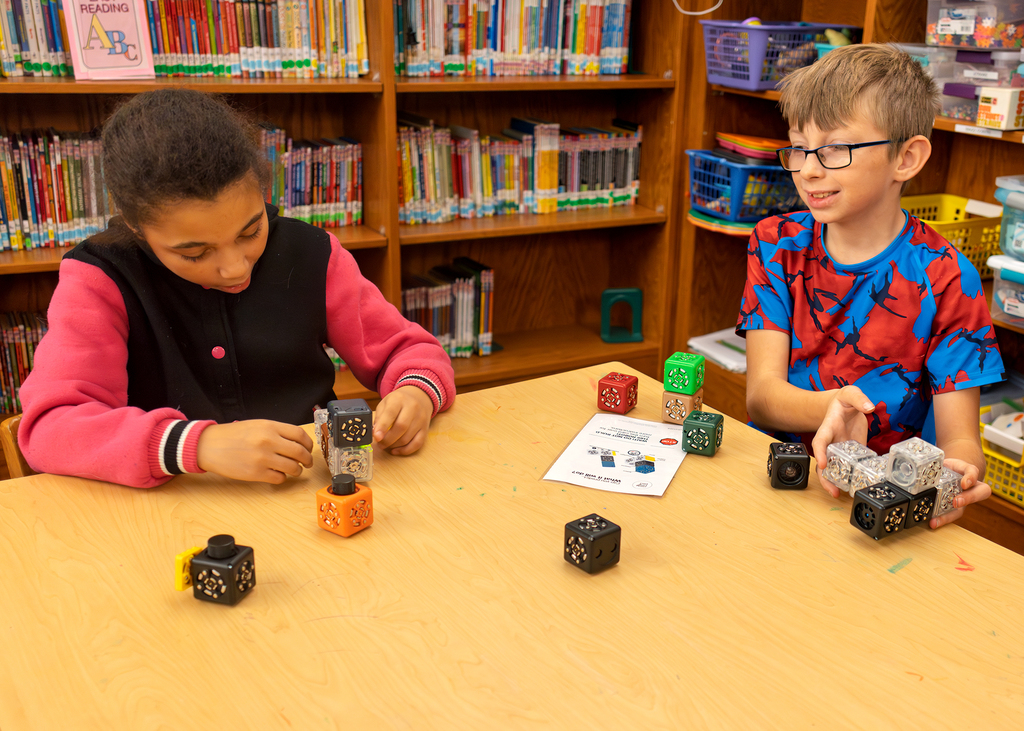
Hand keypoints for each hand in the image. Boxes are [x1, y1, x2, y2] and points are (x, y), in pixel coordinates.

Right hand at [197, 420, 313, 483]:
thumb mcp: (257, 425)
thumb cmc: (233, 435)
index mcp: (270, 427)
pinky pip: (279, 478)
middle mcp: (269, 441)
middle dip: (307, 460)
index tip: (309, 449)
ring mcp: (263, 458)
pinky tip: (278, 474)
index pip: (300, 435)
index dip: (308, 444)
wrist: (210, 445)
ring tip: (294, 470)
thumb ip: (277, 432)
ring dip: (297, 471)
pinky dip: (282, 478)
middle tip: (307, 463)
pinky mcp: (256, 473)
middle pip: (300, 452)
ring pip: (293, 468)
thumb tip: (297, 443)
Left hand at [374, 386, 433, 454]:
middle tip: (380, 443)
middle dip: (388, 439)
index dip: (382, 426)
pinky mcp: (425, 429)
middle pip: (401, 427)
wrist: (419, 397)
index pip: (390, 413)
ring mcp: (421, 419)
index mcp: (399, 399)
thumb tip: (375, 433)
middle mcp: (412, 408)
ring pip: (408, 437)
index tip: (376, 437)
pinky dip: (405, 450)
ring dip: (394, 445)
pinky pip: (417, 444)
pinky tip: (396, 451)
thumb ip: (379, 417)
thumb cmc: (399, 402)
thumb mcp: (385, 403)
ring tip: (386, 445)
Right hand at [811, 386, 874, 497]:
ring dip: (833, 482)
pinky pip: (848, 468)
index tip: (821, 464)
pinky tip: (853, 488)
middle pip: (822, 462)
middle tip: (831, 490)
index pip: (820, 440)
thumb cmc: (844, 400)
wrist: (845, 407)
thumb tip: (869, 407)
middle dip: (824, 477)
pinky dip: (849, 478)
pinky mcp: (851, 454)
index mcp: (828, 427)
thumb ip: (859, 398)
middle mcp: (831, 442)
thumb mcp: (850, 394)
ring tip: (839, 494)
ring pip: (832, 468)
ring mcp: (840, 450)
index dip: (820, 453)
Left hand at [931, 458, 990, 528]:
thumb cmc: (950, 468)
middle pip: (979, 494)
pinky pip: (950, 515)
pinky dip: (941, 520)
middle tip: (957, 501)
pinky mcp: (951, 507)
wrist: (949, 474)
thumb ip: (943, 462)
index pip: (973, 472)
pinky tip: (933, 523)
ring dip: (949, 516)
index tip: (964, 483)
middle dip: (969, 498)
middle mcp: (969, 489)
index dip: (970, 478)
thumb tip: (929, 463)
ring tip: (937, 520)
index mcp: (968, 473)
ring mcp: (961, 500)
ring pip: (962, 510)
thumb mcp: (947, 462)